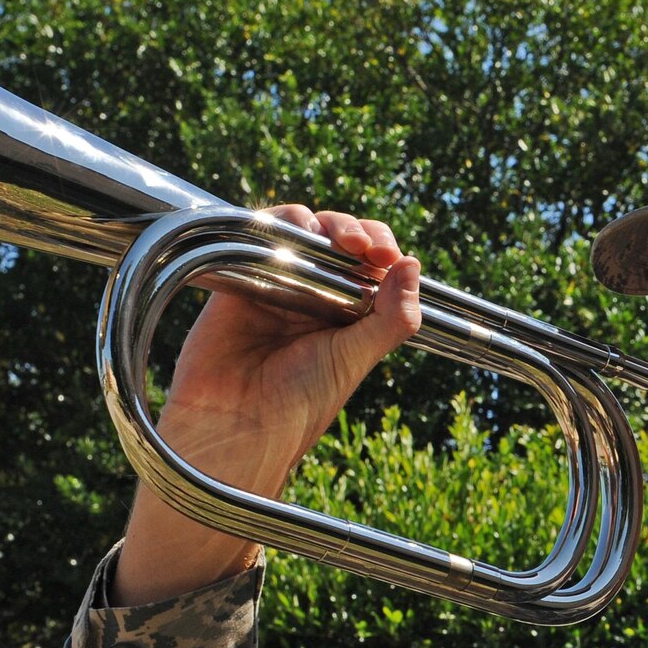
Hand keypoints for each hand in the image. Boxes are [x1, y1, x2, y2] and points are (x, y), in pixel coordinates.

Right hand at [111, 204, 421, 604]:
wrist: (234, 425)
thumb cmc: (297, 403)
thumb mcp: (356, 359)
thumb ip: (391, 317)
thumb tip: (414, 266)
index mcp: (348, 317)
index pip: (373, 267)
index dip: (384, 250)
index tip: (389, 256)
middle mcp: (314, 298)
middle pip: (339, 241)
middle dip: (357, 232)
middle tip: (364, 246)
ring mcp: (277, 285)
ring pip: (303, 232)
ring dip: (322, 222)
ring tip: (333, 238)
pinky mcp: (240, 279)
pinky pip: (260, 237)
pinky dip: (279, 223)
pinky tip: (295, 230)